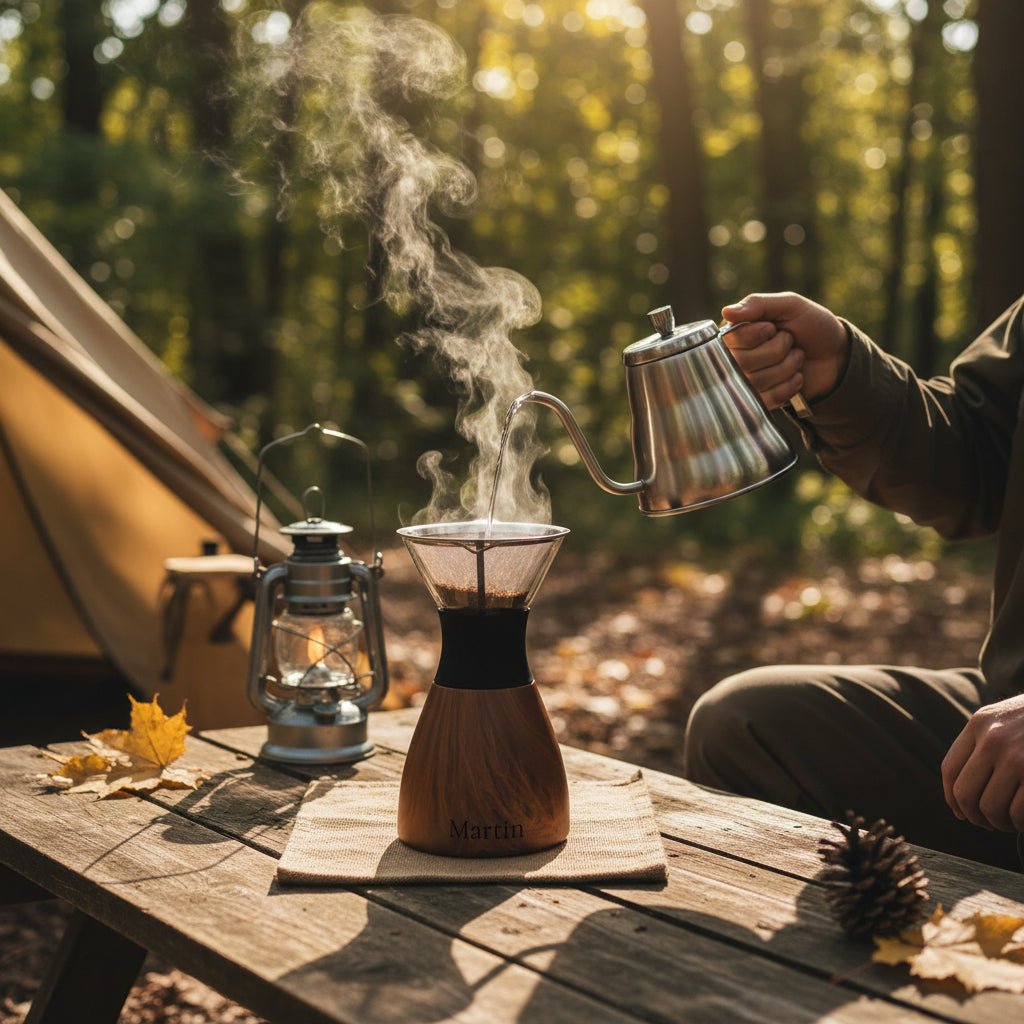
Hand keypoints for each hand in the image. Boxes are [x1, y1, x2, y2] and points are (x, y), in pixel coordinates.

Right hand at [721, 292, 848, 408]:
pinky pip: (767, 399)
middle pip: (743, 362)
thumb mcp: (789, 305)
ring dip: (787, 366)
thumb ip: (758, 304)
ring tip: (796, 357)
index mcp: (736, 333)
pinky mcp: (761, 401)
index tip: (774, 328)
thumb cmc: (810, 325)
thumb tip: (726, 312)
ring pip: (757, 381)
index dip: (760, 334)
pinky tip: (796, 376)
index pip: (733, 339)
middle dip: (778, 349)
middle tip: (790, 342)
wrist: (835, 354)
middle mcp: (735, 358)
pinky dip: (790, 385)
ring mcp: (747, 383)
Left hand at [942, 693, 1023, 831]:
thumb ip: (980, 743)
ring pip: (990, 807)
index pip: (950, 769)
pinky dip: (1019, 824)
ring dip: (998, 823)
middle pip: (965, 793)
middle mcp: (994, 740)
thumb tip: (958, 794)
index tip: (962, 813)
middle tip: (987, 823)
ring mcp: (1018, 757)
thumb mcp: (1003, 719)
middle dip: (975, 816)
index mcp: (979, 725)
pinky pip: (1018, 812)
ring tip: (1008, 822)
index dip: (952, 798)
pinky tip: (1023, 822)